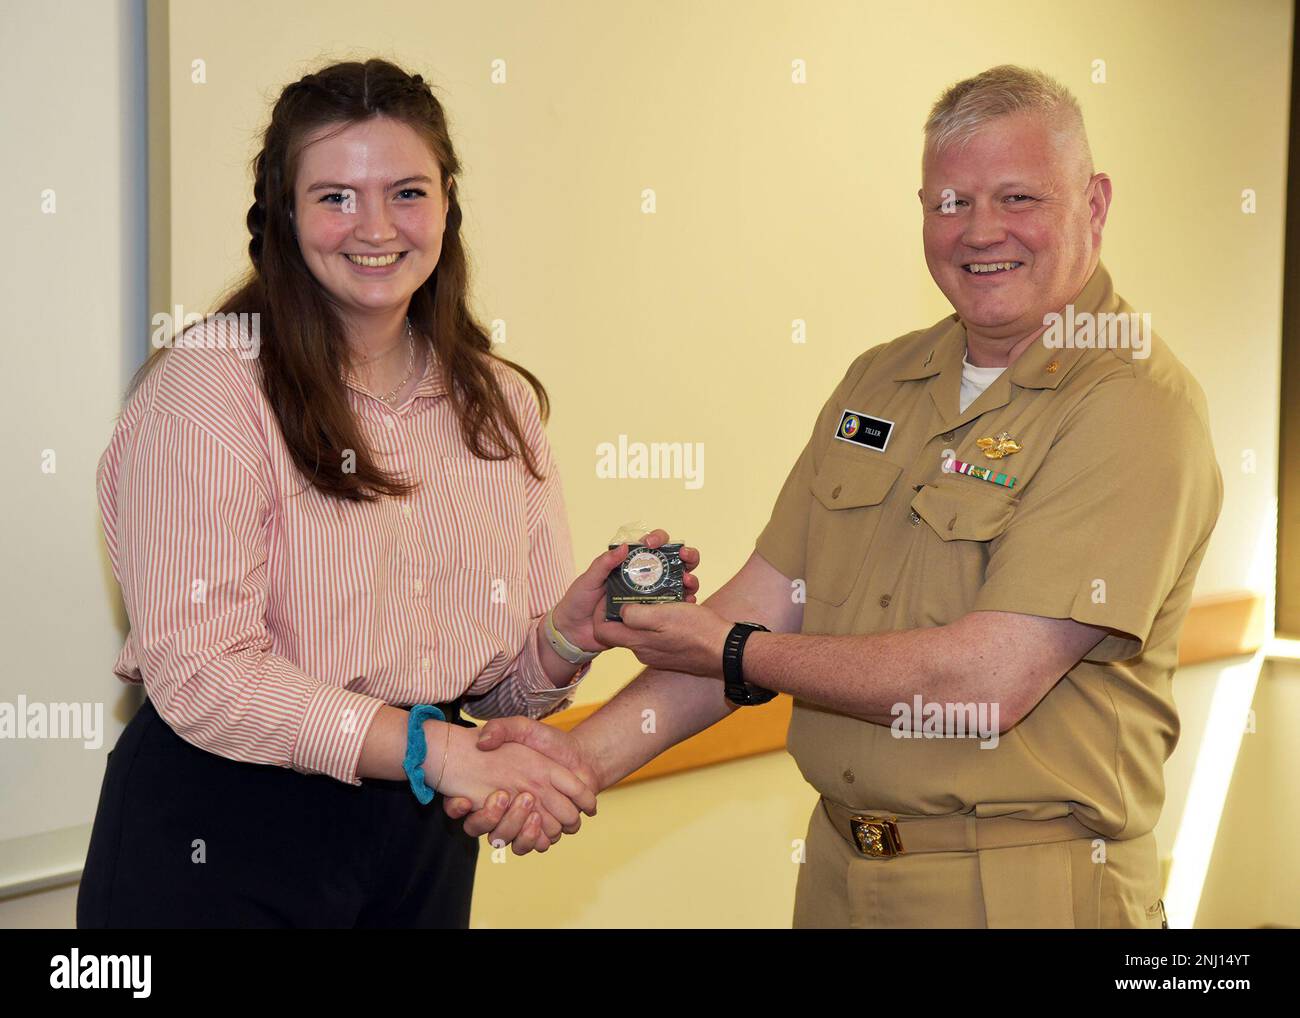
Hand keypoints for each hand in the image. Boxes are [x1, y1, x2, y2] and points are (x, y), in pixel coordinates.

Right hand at [442, 717, 600, 854]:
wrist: (582, 756)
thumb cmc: (549, 742)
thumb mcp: (523, 728)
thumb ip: (501, 729)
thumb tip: (482, 742)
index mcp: (490, 787)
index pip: (458, 805)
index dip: (456, 807)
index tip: (464, 799)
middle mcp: (502, 808)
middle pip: (480, 827)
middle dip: (490, 817)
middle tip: (503, 796)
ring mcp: (522, 822)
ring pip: (504, 839)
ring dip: (512, 827)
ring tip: (525, 811)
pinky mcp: (543, 831)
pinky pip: (531, 846)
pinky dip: (533, 837)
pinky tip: (538, 820)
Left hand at [549, 528, 700, 653]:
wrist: (574, 633)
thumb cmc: (578, 602)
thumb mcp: (588, 580)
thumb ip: (603, 564)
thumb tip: (625, 546)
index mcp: (627, 566)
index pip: (649, 546)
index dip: (658, 539)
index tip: (654, 544)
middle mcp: (642, 579)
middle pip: (670, 561)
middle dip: (684, 556)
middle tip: (685, 557)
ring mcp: (648, 597)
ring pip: (676, 582)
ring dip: (688, 578)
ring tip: (690, 580)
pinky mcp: (652, 616)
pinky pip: (672, 608)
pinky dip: (684, 603)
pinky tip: (690, 602)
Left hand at [592, 600, 731, 677]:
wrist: (727, 651)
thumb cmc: (696, 632)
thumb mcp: (662, 616)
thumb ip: (635, 615)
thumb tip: (621, 610)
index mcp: (637, 641)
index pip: (603, 631)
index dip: (600, 611)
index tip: (610, 592)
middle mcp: (644, 650)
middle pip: (623, 626)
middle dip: (628, 603)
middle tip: (640, 585)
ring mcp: (658, 652)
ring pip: (645, 626)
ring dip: (651, 607)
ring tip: (666, 590)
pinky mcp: (672, 651)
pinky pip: (660, 631)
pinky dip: (665, 616)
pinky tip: (678, 604)